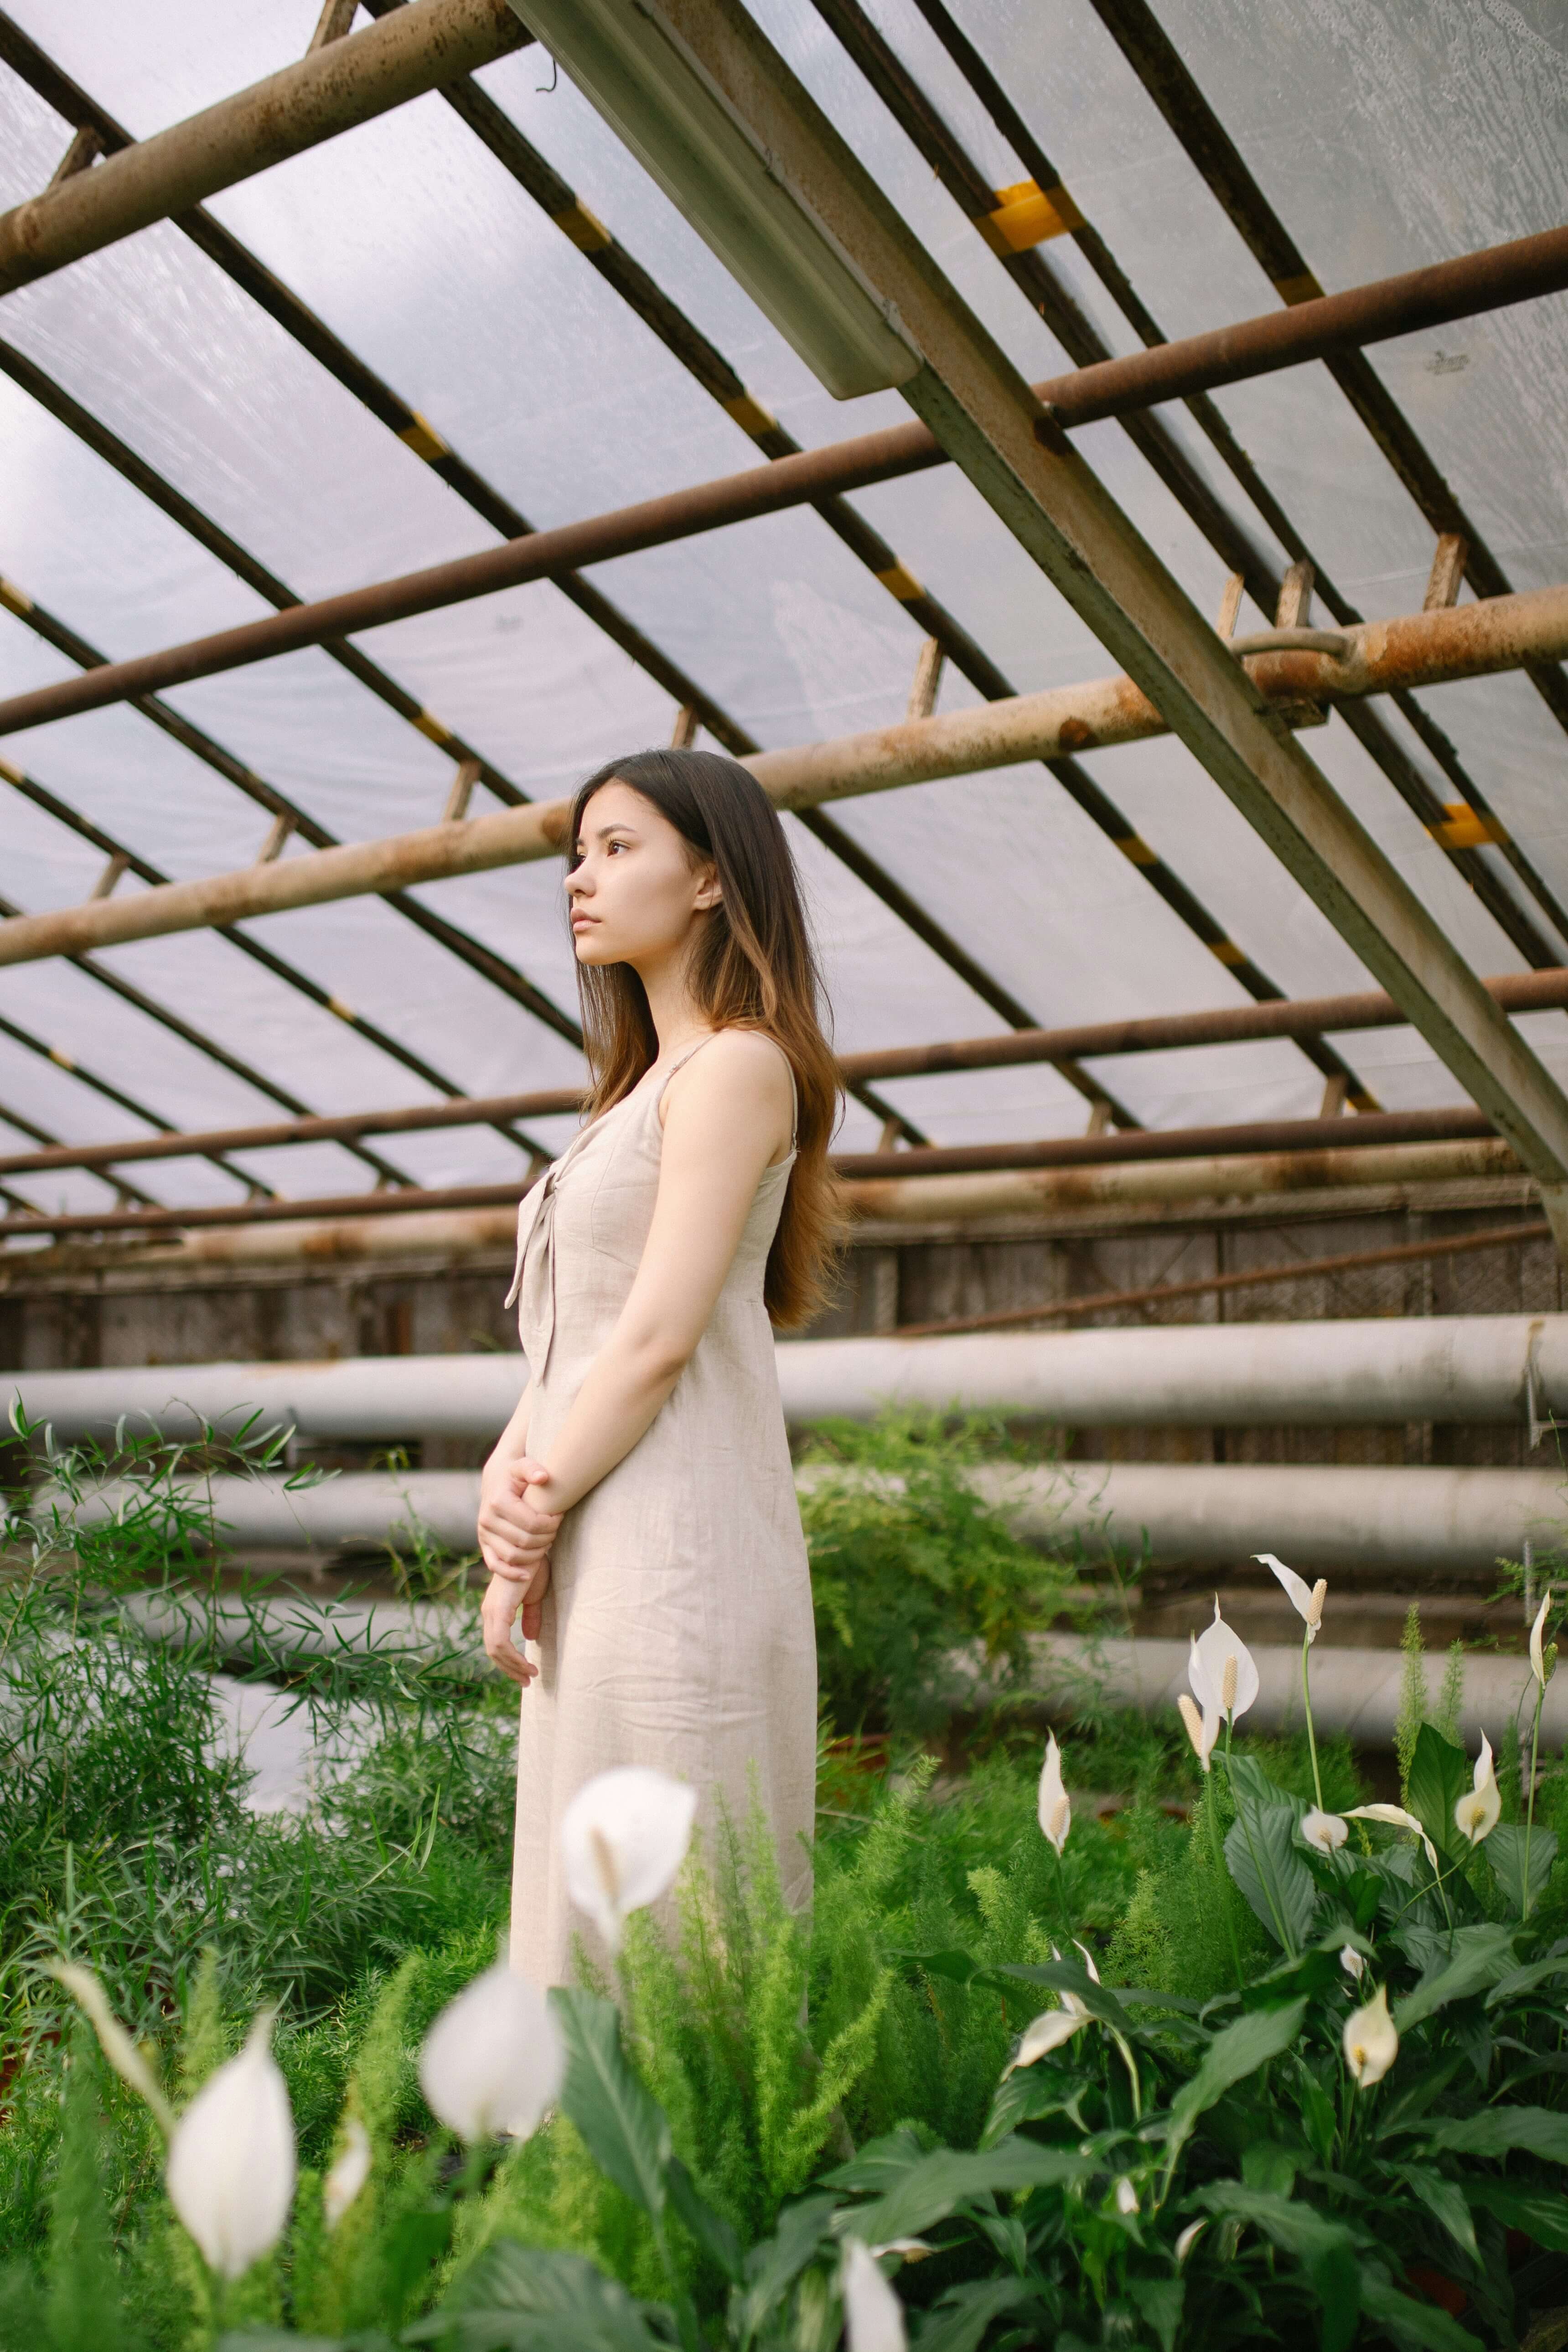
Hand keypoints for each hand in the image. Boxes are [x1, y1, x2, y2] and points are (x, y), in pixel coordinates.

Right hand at [477, 1452, 561, 1582]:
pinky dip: (512, 1573)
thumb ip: (532, 1469)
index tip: (560, 1516)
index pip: (532, 1523)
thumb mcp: (523, 1465)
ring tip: (547, 1542)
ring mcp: (484, 1534)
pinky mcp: (484, 1545)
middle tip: (555, 1529)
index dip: (551, 1524)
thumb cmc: (515, 1473)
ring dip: (535, 1554)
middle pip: (525, 1541)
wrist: (495, 1479)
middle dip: (546, 1538)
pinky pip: (495, 1565)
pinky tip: (528, 1574)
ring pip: (513, 1556)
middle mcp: (487, 1520)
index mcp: (498, 1502)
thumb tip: (542, 1477)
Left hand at [482, 1565, 546, 1686]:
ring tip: (530, 1675)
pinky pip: (501, 1643)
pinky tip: (527, 1663)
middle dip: (510, 1669)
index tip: (525, 1672)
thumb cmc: (534, 1568)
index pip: (496, 1643)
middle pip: (493, 1651)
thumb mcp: (534, 1597)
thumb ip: (530, 1617)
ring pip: (495, 1650)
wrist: (531, 1549)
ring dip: (513, 1666)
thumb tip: (529, 1637)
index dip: (509, 1661)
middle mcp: (489, 1612)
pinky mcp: (499, 1611)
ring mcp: (491, 1612)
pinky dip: (513, 1657)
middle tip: (527, 1681)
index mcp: (495, 1609)